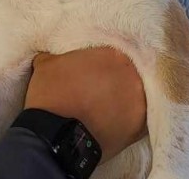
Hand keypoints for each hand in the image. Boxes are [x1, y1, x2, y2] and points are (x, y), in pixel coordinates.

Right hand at [24, 47, 146, 162]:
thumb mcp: (47, 62)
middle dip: (117, 77)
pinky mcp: (140, 127)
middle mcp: (131, 73)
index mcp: (111, 53)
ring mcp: (140, 100)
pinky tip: (116, 119)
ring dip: (126, 96)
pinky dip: (129, 117)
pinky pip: (140, 117)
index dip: (105, 61)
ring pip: (137, 93)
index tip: (97, 68)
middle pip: (129, 71)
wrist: (55, 137)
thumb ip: (61, 55)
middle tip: (103, 86)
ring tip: (109, 104)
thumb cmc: (51, 95)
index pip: (114, 51)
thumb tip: (60, 57)